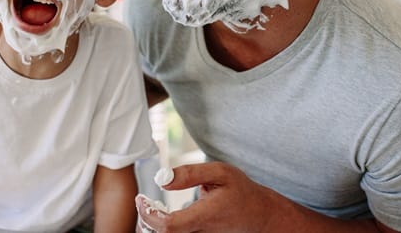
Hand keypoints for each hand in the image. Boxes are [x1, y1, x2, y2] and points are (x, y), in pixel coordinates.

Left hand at [135, 162, 278, 232]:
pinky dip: (162, 227)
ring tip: (150, 207)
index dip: (148, 213)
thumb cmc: (241, 192)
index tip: (141, 198)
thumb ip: (190, 174)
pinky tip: (161, 214)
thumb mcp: (220, 172)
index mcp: (204, 216)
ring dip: (152, 225)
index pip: (167, 226)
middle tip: (144, 201)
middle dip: (146, 219)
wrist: (259, 216)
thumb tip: (162, 179)